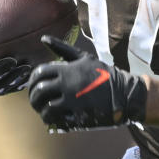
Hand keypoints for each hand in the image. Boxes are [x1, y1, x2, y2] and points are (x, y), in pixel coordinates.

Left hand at [28, 35, 147, 130]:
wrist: (125, 93)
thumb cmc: (104, 74)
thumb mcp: (85, 58)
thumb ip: (63, 49)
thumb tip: (43, 38)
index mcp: (68, 69)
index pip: (39, 73)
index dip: (32, 81)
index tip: (35, 86)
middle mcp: (67, 83)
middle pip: (39, 90)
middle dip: (34, 98)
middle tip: (37, 102)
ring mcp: (72, 99)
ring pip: (45, 107)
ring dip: (41, 110)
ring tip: (44, 112)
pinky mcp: (77, 113)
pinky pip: (56, 118)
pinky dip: (51, 119)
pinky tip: (54, 119)